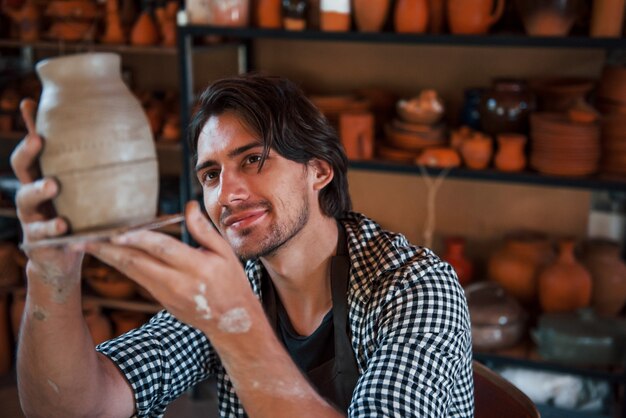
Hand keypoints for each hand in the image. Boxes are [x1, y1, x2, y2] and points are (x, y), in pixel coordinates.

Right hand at [11, 99, 82, 298]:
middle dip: (27, 152)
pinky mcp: (38, 240)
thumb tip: (97, 131)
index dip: (29, 126)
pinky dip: (52, 227)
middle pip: (22, 168)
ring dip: (38, 190)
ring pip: (26, 199)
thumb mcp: (77, 189)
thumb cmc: (73, 215)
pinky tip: (64, 224)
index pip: (33, 148)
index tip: (29, 104)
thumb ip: (80, 167)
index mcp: (41, 177)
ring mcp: (31, 216)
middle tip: (39, 139)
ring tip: (52, 185)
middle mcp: (31, 193)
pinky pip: (43, 233)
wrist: (62, 256)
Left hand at [80, 201, 256, 331]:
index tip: (115, 231)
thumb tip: (188, 205)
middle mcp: (178, 283)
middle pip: (137, 264)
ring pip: (133, 272)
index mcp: (197, 268)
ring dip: (109, 258)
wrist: (231, 322)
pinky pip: (139, 279)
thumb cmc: (232, 282)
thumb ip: (204, 230)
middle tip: (83, 239)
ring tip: (87, 244)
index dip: (138, 240)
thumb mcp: (226, 253)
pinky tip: (110, 254)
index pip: (162, 250)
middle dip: (108, 250)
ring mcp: (167, 295)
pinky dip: (122, 265)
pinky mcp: (161, 301)